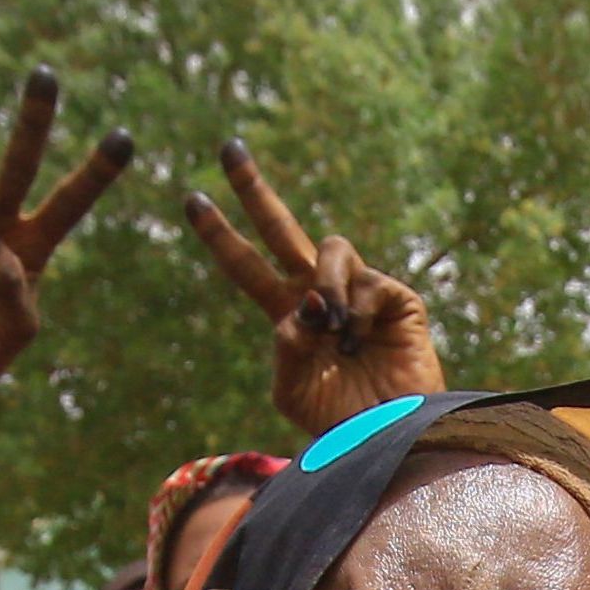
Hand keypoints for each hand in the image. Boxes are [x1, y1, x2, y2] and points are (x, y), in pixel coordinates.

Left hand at [183, 140, 444, 434]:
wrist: (391, 441)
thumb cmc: (342, 425)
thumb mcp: (294, 393)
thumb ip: (284, 350)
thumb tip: (303, 305)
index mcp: (289, 315)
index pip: (247, 265)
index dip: (221, 235)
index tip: (193, 200)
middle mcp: (320, 294)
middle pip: (281, 227)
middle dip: (254, 188)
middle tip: (228, 148)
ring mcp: (358, 292)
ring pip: (330, 248)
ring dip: (323, 284)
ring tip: (330, 329)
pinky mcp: (395, 298)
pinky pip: (364, 283)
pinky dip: (355, 315)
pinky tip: (360, 345)